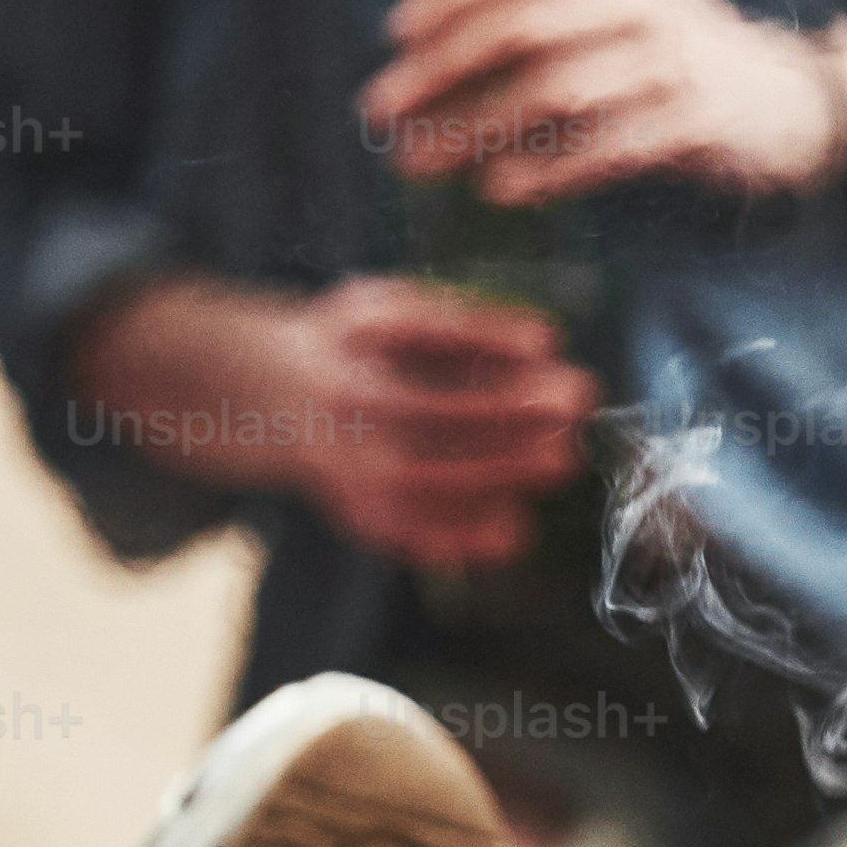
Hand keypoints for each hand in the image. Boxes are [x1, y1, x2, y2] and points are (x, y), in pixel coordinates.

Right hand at [76, 272, 595, 573]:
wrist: (270, 398)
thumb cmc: (357, 347)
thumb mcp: (390, 309)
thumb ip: (461, 324)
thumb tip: (547, 347)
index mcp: (355, 335)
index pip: (427, 331)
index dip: (491, 335)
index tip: (549, 338)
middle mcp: (347, 398)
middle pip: (431, 409)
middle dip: (510, 410)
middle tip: (576, 403)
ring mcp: (347, 460)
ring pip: (427, 477)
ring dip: (502, 472)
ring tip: (564, 459)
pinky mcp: (356, 512)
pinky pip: (413, 533)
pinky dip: (465, 537)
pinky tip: (517, 530)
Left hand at [364, 0, 846, 204]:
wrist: (799, 101)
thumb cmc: (683, 65)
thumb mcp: (622, 16)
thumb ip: (549, 20)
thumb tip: (436, 49)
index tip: (394, 34)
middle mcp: (640, 8)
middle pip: (524, 30)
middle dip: (441, 71)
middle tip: (380, 111)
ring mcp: (671, 66)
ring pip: (555, 92)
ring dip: (476, 129)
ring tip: (420, 162)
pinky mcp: (695, 126)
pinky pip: (609, 148)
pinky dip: (549, 169)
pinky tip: (502, 190)